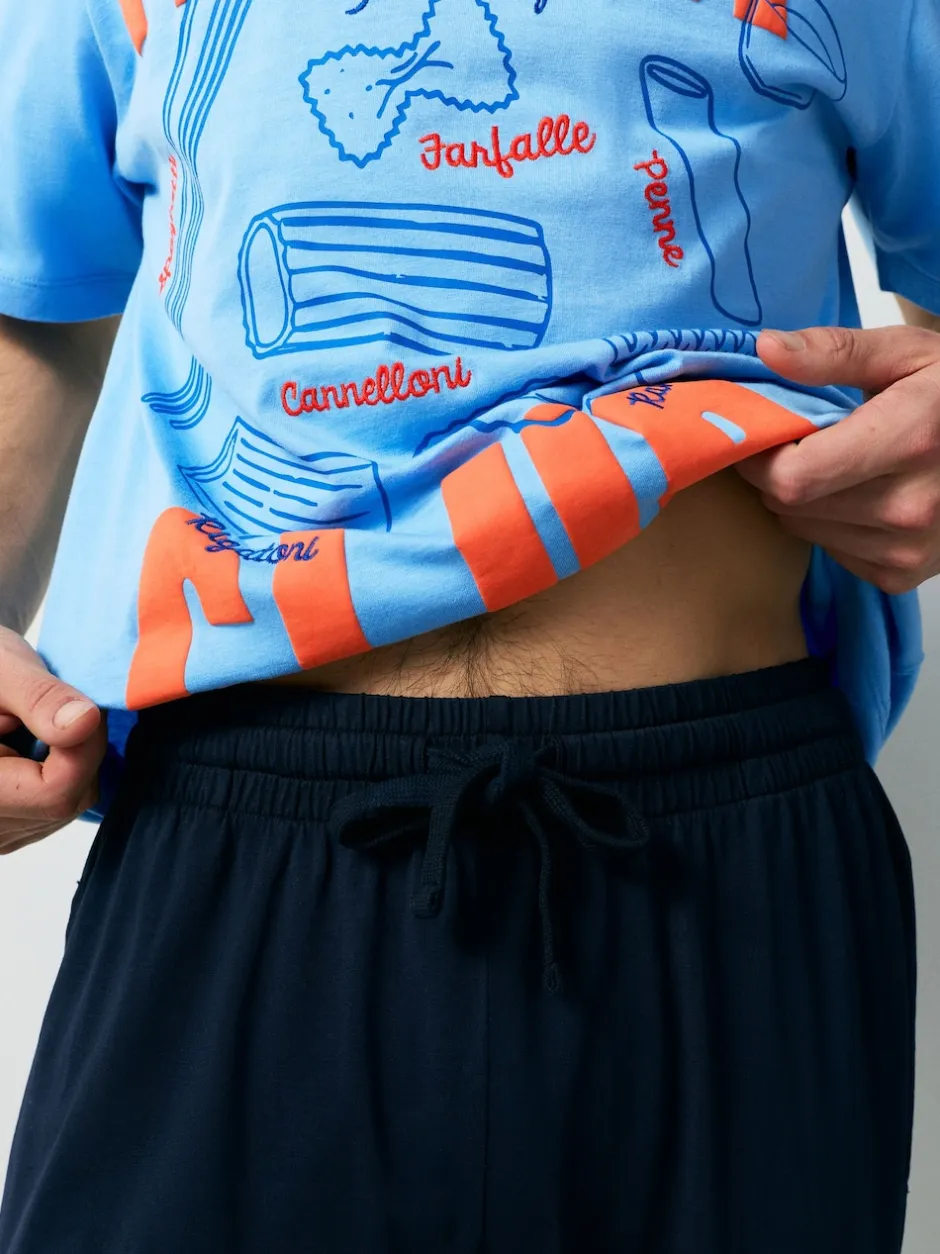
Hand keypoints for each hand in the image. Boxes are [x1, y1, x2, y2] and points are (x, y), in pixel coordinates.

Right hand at [0, 627, 105, 855]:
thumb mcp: (3, 672)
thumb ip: (40, 698)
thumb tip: (84, 723)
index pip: (56, 793)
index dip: (83, 747)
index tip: (78, 705)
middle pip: (67, 802)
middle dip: (78, 751)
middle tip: (54, 708)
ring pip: (70, 806)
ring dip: (70, 762)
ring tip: (29, 727)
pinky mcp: (9, 830)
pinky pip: (58, 808)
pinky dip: (61, 774)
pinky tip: (31, 747)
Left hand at [736, 324, 939, 593]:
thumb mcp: (906, 353)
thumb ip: (834, 353)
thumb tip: (768, 350)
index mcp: (910, 441)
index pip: (793, 476)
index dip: (760, 457)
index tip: (761, 432)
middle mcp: (911, 506)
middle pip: (792, 506)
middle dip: (779, 472)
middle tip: (800, 442)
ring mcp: (909, 549)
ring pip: (804, 530)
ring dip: (803, 500)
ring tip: (836, 465)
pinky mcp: (902, 575)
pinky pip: (832, 551)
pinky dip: (830, 525)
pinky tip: (861, 495)